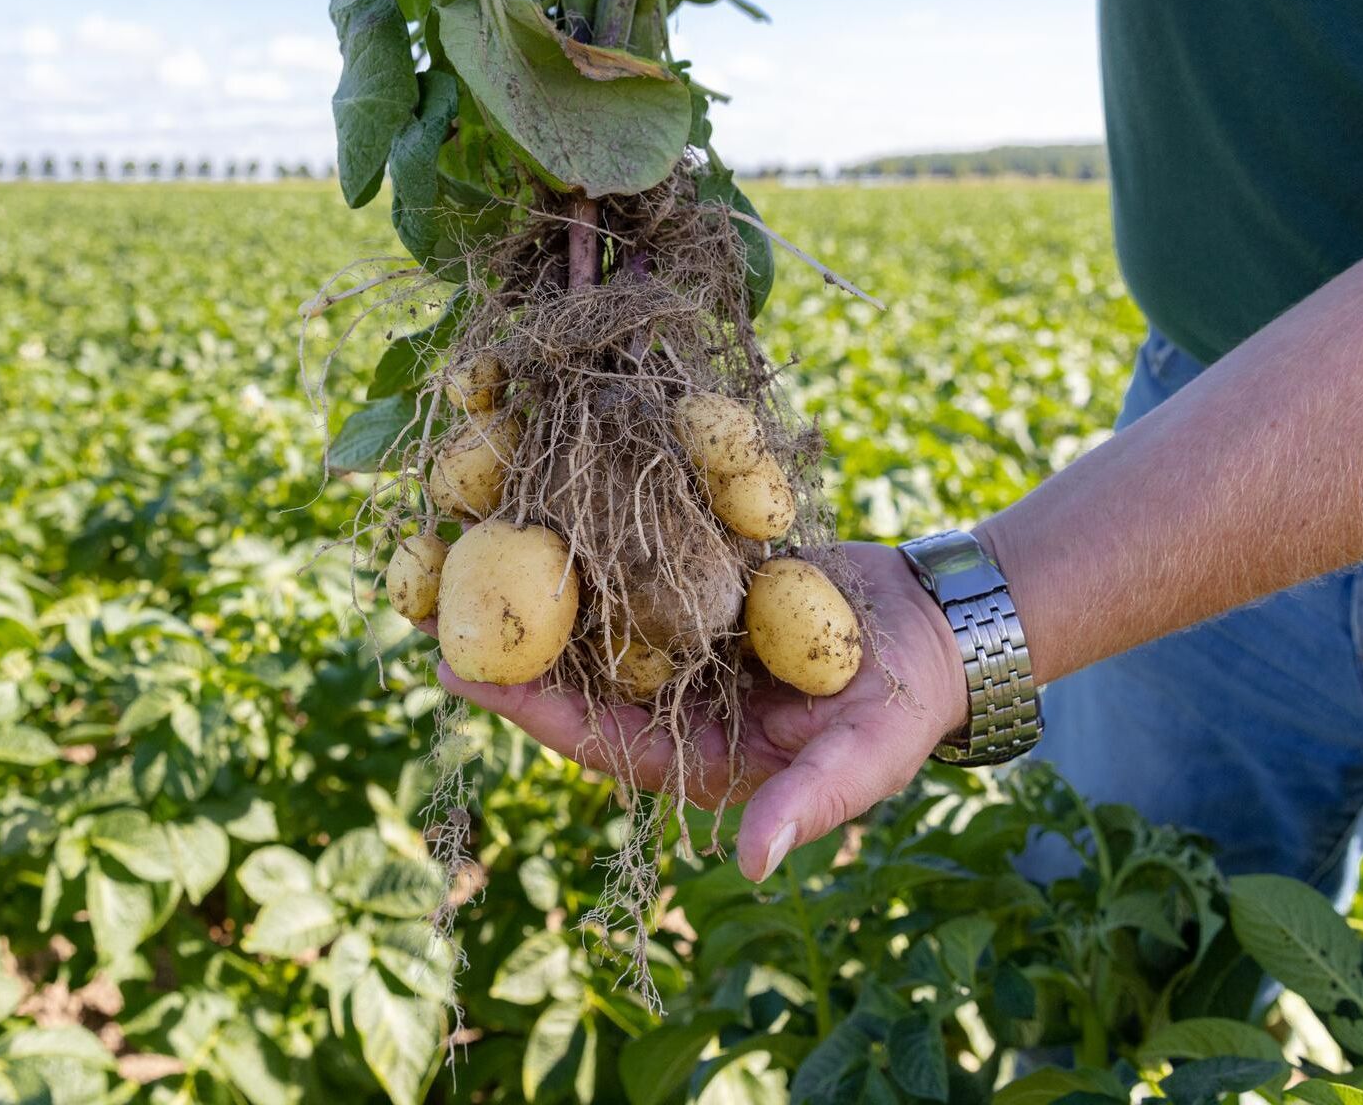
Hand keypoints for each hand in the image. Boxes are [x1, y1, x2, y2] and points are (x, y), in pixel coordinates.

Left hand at [432, 542, 966, 880]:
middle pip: (571, 672)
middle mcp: (668, 700)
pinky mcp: (693, 583)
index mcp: (690, 757)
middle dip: (505, 643)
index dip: (527, 708)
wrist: (937, 623)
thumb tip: (754, 864)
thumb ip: (806, 806)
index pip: (592, 735)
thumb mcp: (860, 762)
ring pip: (588, 613)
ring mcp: (675, 639)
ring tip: (456, 545)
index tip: (463, 677)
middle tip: (426, 607)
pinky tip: (535, 498)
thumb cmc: (901, 709)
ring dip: (531, 584)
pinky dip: (586, 535)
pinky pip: (629, 561)